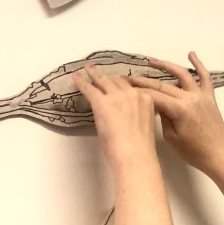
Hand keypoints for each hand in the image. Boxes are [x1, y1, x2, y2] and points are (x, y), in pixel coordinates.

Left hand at [74, 67, 173, 224]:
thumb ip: (136, 116)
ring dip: (94, 75)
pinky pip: (90, 88)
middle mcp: (133, 94)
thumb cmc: (141, 149)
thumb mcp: (144, 126)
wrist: (135, 154)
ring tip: (87, 70)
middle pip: (118, 82)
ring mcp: (117, 96)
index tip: (118, 82)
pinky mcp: (102, 102)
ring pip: (103, 81)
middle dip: (108, 77)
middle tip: (100, 72)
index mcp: (147, 101)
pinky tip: (76, 78)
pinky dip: (82, 82)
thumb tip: (125, 118)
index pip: (133, 88)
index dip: (123, 85)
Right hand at [130, 52, 223, 179]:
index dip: (137, 91)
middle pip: (163, 85)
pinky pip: (205, 78)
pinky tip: (191, 54)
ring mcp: (201, 96)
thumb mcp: (171, 138)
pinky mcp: (210, 98)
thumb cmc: (193, 152)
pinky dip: (199, 65)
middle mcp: (190, 97)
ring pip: (182, 75)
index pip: (153, 96)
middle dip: (144, 80)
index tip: (123, 87)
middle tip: (129, 77)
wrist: (218, 156)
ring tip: (152, 61)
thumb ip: (163, 117)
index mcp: (179, 109)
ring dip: (166, 66)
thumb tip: (157, 104)